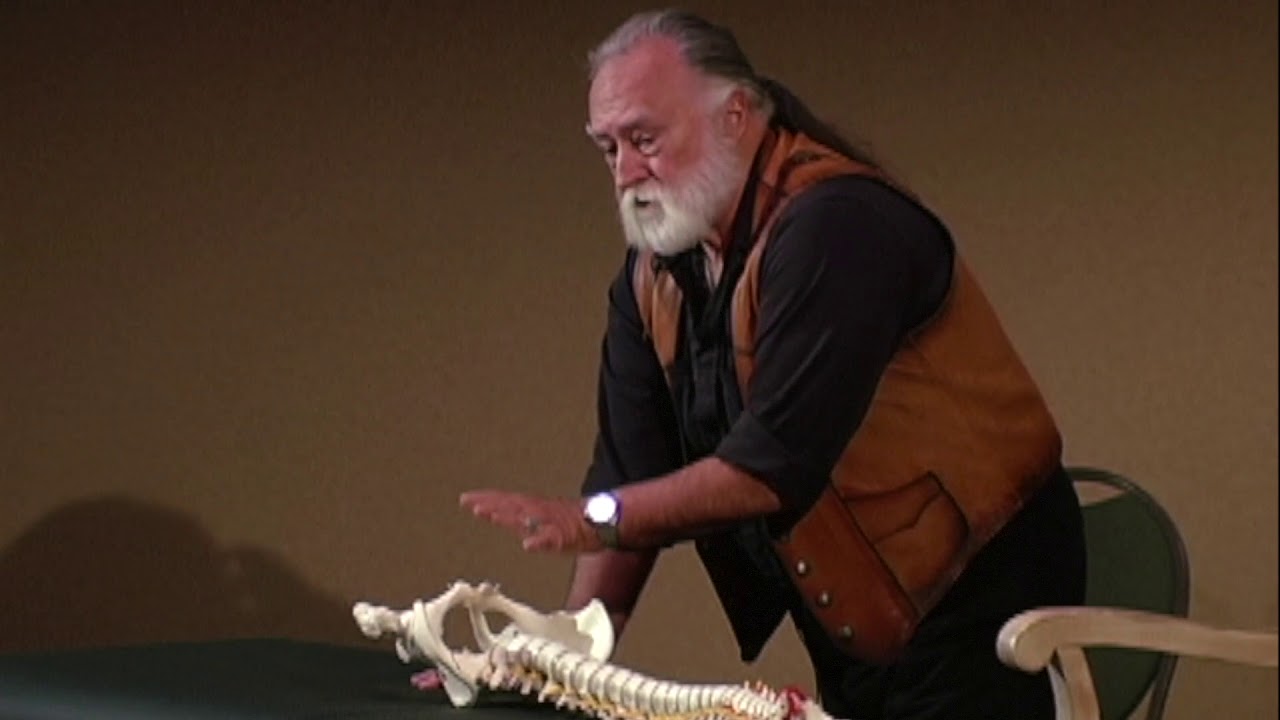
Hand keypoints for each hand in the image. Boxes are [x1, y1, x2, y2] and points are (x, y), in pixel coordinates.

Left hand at [459, 490, 601, 553]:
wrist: (602, 521)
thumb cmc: (573, 522)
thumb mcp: (543, 519)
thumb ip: (522, 521)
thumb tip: (500, 516)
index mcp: (532, 508)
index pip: (505, 502)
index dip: (486, 499)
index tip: (466, 498)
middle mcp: (538, 512)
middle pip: (511, 506)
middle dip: (490, 504)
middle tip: (469, 502)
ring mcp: (550, 523)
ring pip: (527, 518)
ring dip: (508, 516)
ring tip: (489, 514)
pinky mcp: (564, 537)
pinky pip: (551, 539)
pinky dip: (540, 541)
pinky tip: (528, 545)